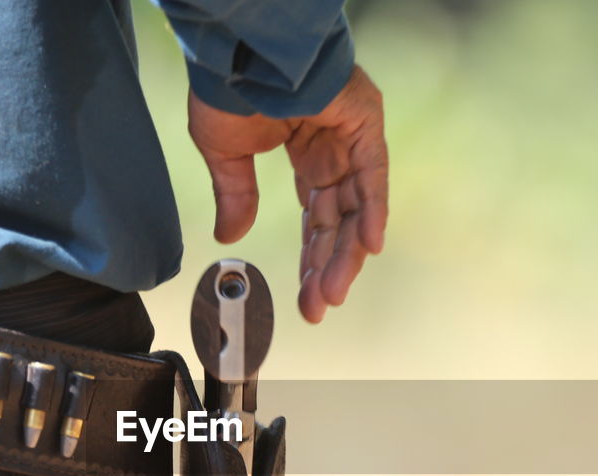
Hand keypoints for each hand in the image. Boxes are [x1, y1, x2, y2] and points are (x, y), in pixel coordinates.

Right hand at [189, 66, 388, 322]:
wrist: (235, 47)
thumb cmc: (226, 84)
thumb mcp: (224, 153)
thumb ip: (235, 195)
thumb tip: (231, 237)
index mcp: (304, 152)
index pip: (316, 217)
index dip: (312, 259)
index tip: (305, 299)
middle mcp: (333, 148)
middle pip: (338, 220)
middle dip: (327, 266)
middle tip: (318, 306)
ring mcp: (351, 136)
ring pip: (356, 206)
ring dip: (345, 252)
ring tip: (331, 292)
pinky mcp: (364, 122)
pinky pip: (373, 175)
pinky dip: (372, 211)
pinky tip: (366, 248)